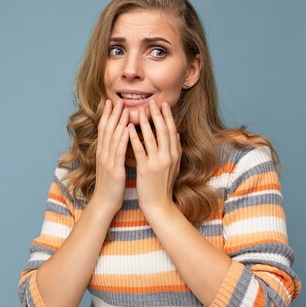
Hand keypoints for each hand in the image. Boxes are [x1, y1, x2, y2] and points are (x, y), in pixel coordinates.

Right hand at [91, 99, 129, 215]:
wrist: (105, 203)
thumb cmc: (111, 187)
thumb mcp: (111, 168)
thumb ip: (114, 155)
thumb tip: (120, 143)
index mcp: (103, 154)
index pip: (104, 130)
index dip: (107, 115)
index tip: (111, 102)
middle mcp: (103, 155)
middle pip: (107, 130)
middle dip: (112, 114)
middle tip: (117, 99)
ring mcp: (107, 161)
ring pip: (112, 137)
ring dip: (118, 122)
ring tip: (124, 108)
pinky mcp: (114, 169)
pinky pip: (118, 151)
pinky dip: (122, 138)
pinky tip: (126, 129)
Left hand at [127, 98, 181, 214]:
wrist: (159, 204)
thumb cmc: (163, 186)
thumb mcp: (174, 167)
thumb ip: (175, 150)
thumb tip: (177, 135)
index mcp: (174, 155)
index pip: (171, 131)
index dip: (167, 117)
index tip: (163, 105)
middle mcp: (168, 157)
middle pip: (163, 131)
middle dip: (157, 115)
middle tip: (151, 102)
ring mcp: (157, 162)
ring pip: (151, 138)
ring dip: (145, 122)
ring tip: (139, 110)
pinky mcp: (146, 169)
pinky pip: (139, 150)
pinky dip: (134, 138)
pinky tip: (128, 128)